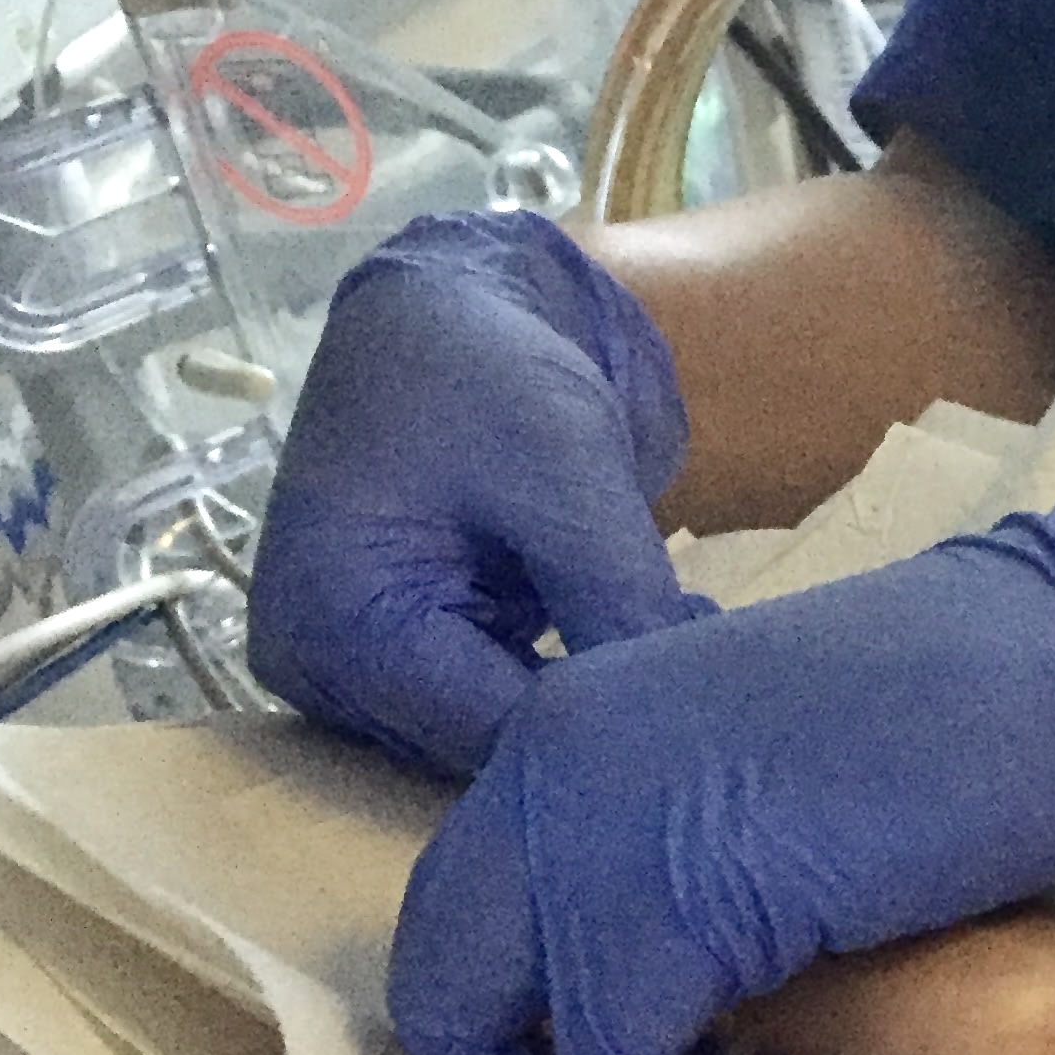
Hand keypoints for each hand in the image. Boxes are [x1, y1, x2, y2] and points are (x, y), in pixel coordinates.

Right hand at [249, 212, 708, 778]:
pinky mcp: (432, 658)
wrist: (454, 303)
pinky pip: (516, 703)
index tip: (705, 720)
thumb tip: (685, 713)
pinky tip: (669, 642)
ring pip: (512, 737)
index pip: (483, 732)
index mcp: (335, 626)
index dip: (598, 737)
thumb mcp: (561, 473)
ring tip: (701, 657)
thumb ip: (617, 598)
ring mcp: (378, 674)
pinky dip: (589, 682)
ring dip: (605, 706)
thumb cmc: (482, 366)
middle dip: (604, 725)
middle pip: (490, 750)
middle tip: (719, 693)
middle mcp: (335, 674)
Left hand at [389, 427, 1054, 1054]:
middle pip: (442, 976)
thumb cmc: (954, 720)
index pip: (462, 900)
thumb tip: (655, 1016)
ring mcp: (590, 837)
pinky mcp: (663, 920)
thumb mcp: (762, 781)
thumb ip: (679, 865)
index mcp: (568, 720)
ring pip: (491, 1037)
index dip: (506, 1016)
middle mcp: (545, 766)